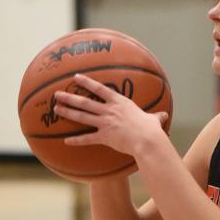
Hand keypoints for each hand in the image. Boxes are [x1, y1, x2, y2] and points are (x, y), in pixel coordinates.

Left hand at [54, 74, 168, 162]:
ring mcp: (105, 123)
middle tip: (56, 94)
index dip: (86, 82)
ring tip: (56, 109)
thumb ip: (156, 117)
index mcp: (119, 103)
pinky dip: (76, 140)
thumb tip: (164, 116)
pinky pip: (87, 139)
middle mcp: (109, 111)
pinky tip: (66, 141)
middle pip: (85, 102)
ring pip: (82, 117)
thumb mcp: (154, 119)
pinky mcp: (104, 137)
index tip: (75, 77)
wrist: (147, 140)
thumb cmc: (151, 129)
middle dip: (69, 97)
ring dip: (68, 113)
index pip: (99, 89)